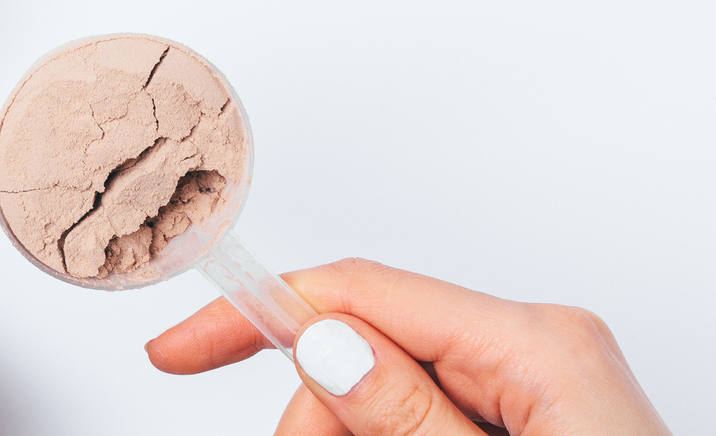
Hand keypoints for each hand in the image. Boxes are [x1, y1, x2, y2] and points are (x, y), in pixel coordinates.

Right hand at [147, 259, 670, 435]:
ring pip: (382, 400)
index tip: (179, 353)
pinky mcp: (527, 423)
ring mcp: (535, 388)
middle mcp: (536, 350)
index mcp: (534, 345)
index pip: (358, 292)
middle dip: (319, 424)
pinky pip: (422, 423)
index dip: (256, 316)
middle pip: (361, 356)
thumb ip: (405, 415)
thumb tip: (326, 342)